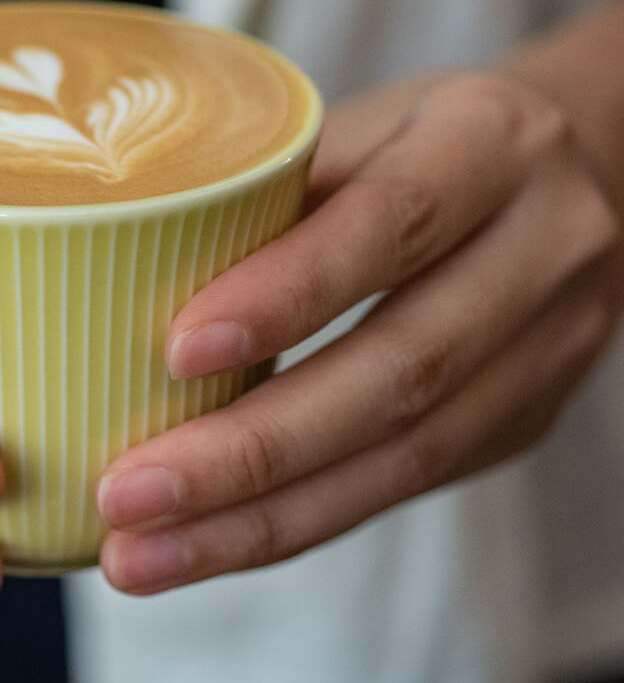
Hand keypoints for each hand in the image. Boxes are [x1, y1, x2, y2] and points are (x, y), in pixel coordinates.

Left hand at [96, 71, 622, 593]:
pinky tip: (208, 542)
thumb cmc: (415, 144)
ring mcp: (547, 349)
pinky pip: (404, 485)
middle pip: (403, 371)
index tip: (176, 352)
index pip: (392, 223)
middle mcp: (542, 250)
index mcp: (489, 144)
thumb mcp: (351, 128)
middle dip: (252, 450)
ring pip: (407, 457)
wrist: (566, 181)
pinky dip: (295, 520)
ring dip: (261, 519)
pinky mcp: (523, 422)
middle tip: (126, 493)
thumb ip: (264, 194)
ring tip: (141, 554)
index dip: (288, 293)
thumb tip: (117, 279)